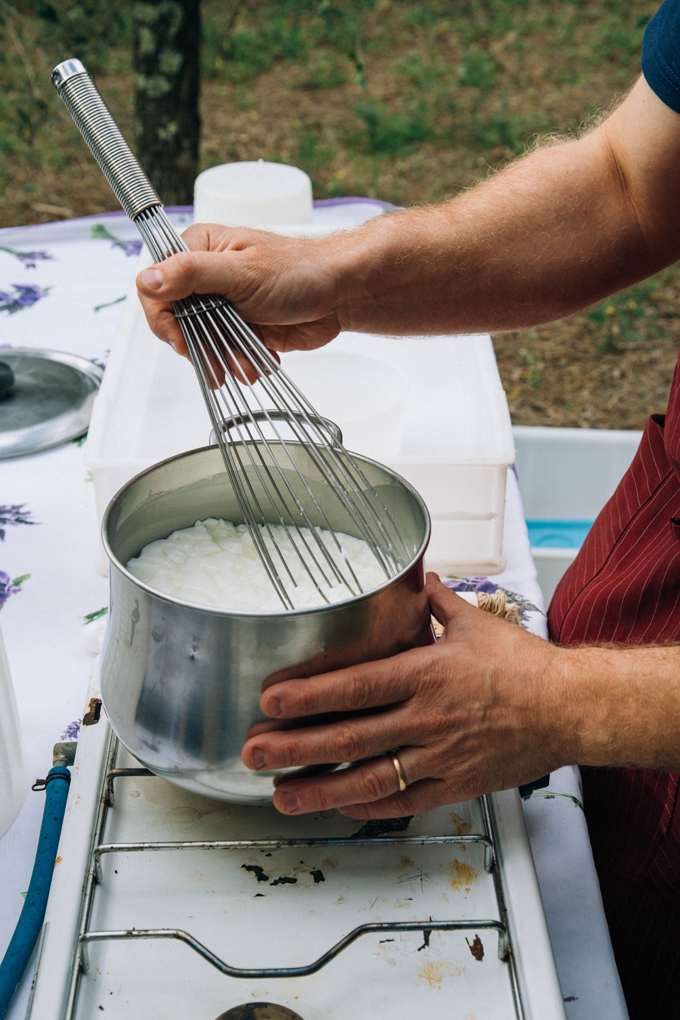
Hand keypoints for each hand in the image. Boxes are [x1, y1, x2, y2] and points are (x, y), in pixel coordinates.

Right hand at [135, 223, 343, 363]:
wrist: (339, 295)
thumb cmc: (298, 271)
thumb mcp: (240, 271)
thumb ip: (191, 274)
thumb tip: (147, 279)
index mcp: (198, 250)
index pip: (158, 288)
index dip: (165, 319)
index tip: (182, 340)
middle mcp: (206, 277)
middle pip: (177, 321)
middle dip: (200, 346)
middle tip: (217, 361)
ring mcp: (223, 305)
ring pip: (203, 343)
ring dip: (224, 359)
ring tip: (246, 363)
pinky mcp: (240, 328)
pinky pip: (226, 353)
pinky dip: (240, 362)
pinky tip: (256, 361)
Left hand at [241, 574, 571, 817]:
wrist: (569, 709)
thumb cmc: (523, 666)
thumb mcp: (474, 623)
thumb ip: (436, 603)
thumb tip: (417, 579)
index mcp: (425, 673)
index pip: (355, 685)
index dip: (308, 695)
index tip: (268, 701)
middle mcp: (425, 717)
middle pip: (347, 737)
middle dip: (294, 747)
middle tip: (253, 753)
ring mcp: (437, 756)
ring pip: (368, 779)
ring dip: (319, 790)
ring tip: (280, 795)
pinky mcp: (453, 785)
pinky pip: (403, 802)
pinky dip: (368, 808)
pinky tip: (338, 808)